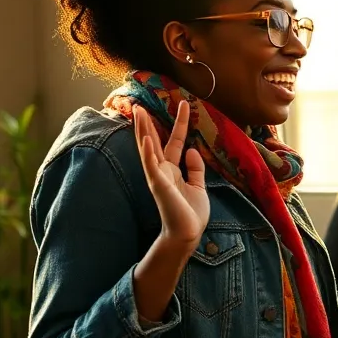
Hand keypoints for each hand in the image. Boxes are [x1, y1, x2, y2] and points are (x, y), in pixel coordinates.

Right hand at [134, 103, 207, 248]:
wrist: (187, 233)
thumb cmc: (191, 212)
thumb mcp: (198, 186)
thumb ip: (195, 168)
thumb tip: (191, 149)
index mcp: (172, 169)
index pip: (174, 140)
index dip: (179, 123)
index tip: (185, 105)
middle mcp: (162, 170)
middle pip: (154, 140)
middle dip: (148, 122)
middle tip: (141, 104)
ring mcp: (158, 176)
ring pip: (148, 148)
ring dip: (143, 130)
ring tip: (139, 112)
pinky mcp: (158, 185)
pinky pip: (151, 166)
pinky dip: (148, 152)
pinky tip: (146, 138)